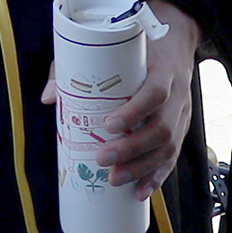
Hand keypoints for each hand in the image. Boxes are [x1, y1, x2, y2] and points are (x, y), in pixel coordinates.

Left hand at [42, 0, 202, 202]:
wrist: (175, 40)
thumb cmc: (138, 46)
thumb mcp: (113, 46)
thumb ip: (79, 67)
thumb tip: (49, 97)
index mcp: (163, 71)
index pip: (155, 93)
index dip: (135, 112)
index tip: (109, 125)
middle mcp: (178, 95)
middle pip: (162, 128)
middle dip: (132, 149)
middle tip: (103, 160)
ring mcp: (182, 114)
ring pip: (169, 147)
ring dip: (142, 167)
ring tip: (115, 180)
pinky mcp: (181, 128)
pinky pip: (172, 157)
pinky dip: (157, 177)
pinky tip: (140, 192)